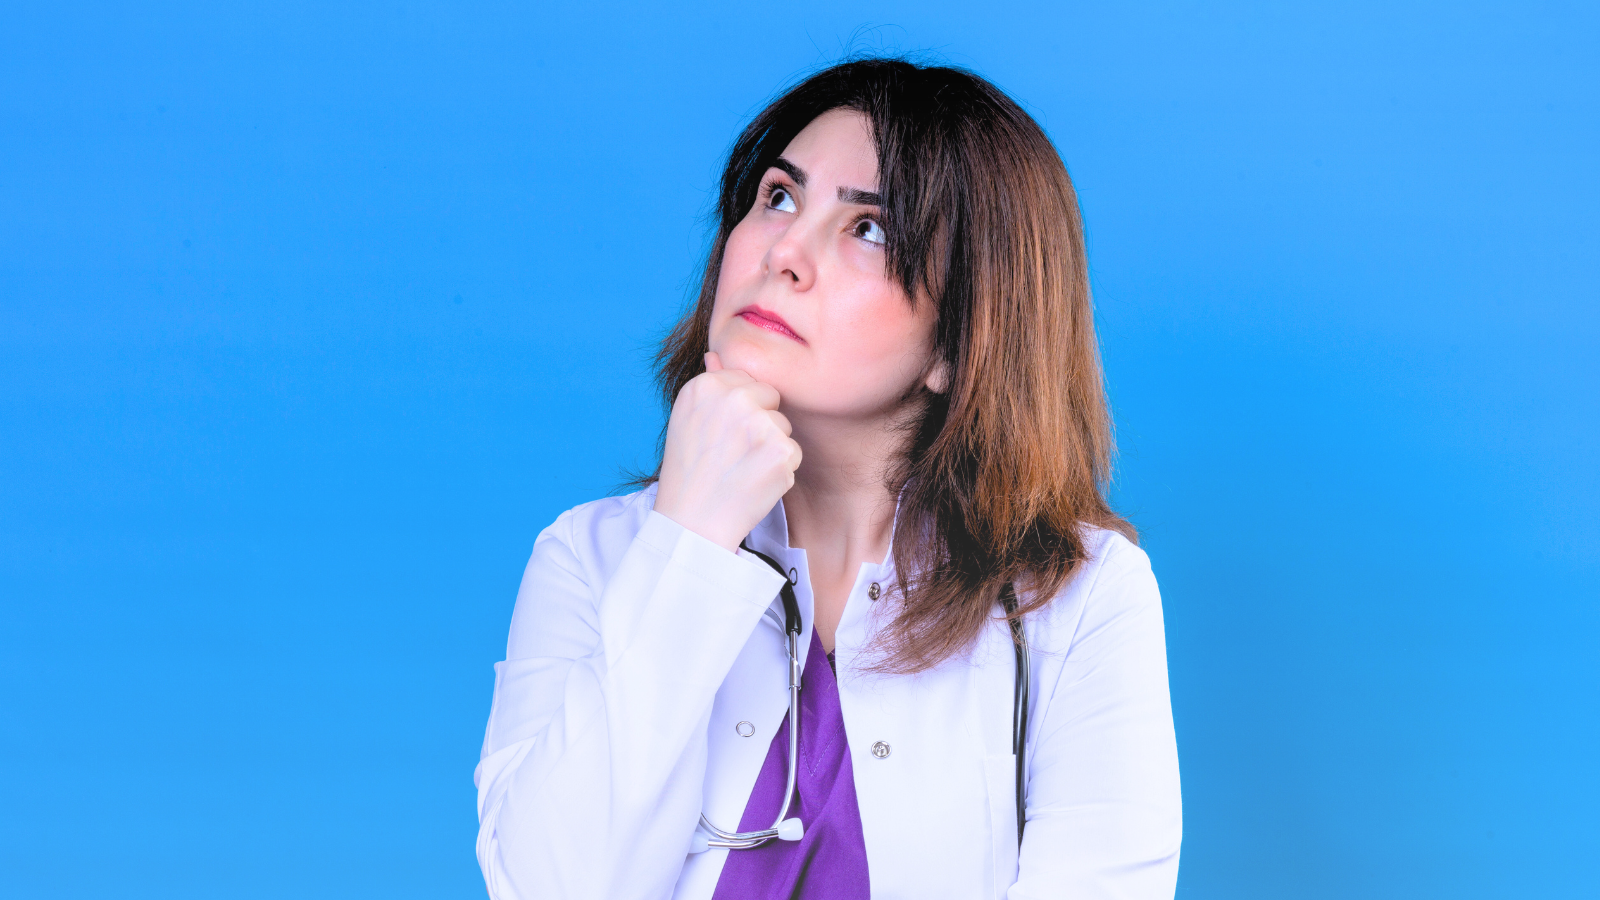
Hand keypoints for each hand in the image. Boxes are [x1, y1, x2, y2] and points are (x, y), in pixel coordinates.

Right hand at [653, 352, 801, 552]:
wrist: (692, 521)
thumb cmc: (689, 471)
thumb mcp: (688, 419)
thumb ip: (709, 384)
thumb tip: (716, 353)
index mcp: (706, 386)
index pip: (748, 382)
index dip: (739, 411)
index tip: (721, 435)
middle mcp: (732, 398)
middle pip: (771, 398)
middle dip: (760, 423)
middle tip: (732, 453)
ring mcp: (759, 424)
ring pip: (783, 426)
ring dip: (771, 448)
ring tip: (740, 469)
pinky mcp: (781, 451)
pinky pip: (793, 452)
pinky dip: (780, 470)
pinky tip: (754, 482)